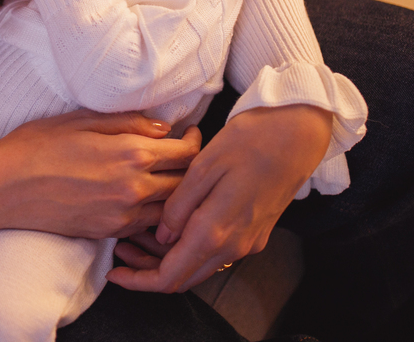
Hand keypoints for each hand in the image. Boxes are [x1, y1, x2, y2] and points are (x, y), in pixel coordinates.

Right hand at [0, 110, 201, 238]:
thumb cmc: (35, 146)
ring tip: (168, 180)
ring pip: (171, 210)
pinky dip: (154, 214)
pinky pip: (147, 225)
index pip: (186, 152)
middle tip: (185, 157)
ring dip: (176, 196)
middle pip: (186, 183)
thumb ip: (128, 122)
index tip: (191, 135)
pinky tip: (144, 200)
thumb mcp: (81, 119)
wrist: (3, 188)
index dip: (195, 142)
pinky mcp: (109, 232)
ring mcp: (123, 214)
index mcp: (130, 153)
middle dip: (191, 169)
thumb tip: (163, 128)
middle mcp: (134, 187)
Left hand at [107, 104, 331, 292]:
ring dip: (168, 259)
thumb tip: (162, 235)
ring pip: (199, 266)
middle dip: (148, 271)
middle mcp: (234, 245)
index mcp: (216, 231)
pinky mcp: (256, 232)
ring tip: (139, 234)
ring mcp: (248, 242)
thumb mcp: (204, 166)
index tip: (114, 273)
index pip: (170, 276)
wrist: (299, 133)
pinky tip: (172, 225)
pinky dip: (189, 248)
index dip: (138, 280)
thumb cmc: (251, 140)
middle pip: (184, 278)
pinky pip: (216, 252)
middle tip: (122, 249)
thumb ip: (179, 206)